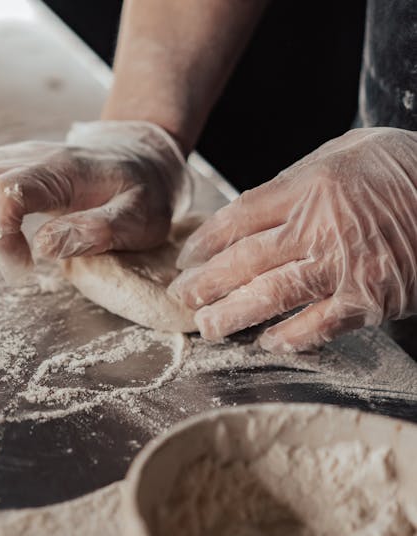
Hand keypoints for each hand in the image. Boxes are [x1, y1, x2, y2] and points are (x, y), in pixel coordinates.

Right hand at [0, 121, 191, 282]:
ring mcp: (10, 157)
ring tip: (5, 246)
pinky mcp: (1, 164)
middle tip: (14, 259)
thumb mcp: (140, 219)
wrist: (140, 157)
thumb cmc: (142, 193)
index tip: (25, 266)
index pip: (2, 191)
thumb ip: (97, 231)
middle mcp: (26, 156)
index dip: (0, 235)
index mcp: (60, 170)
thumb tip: (44, 246)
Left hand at [169, 128, 416, 351]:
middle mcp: (319, 227)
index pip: (237, 219)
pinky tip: (268, 342)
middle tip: (181, 298)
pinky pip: (320, 325)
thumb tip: (250, 211)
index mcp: (308, 187)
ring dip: (232, 314)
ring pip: (271, 295)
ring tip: (208, 327)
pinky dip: (291, 337)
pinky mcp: (370, 298)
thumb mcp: (344, 152)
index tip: (186, 259)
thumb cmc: (404, 166)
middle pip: (243, 260)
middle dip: (205, 283)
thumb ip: (296, 182)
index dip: (205, 243)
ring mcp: (344, 266)